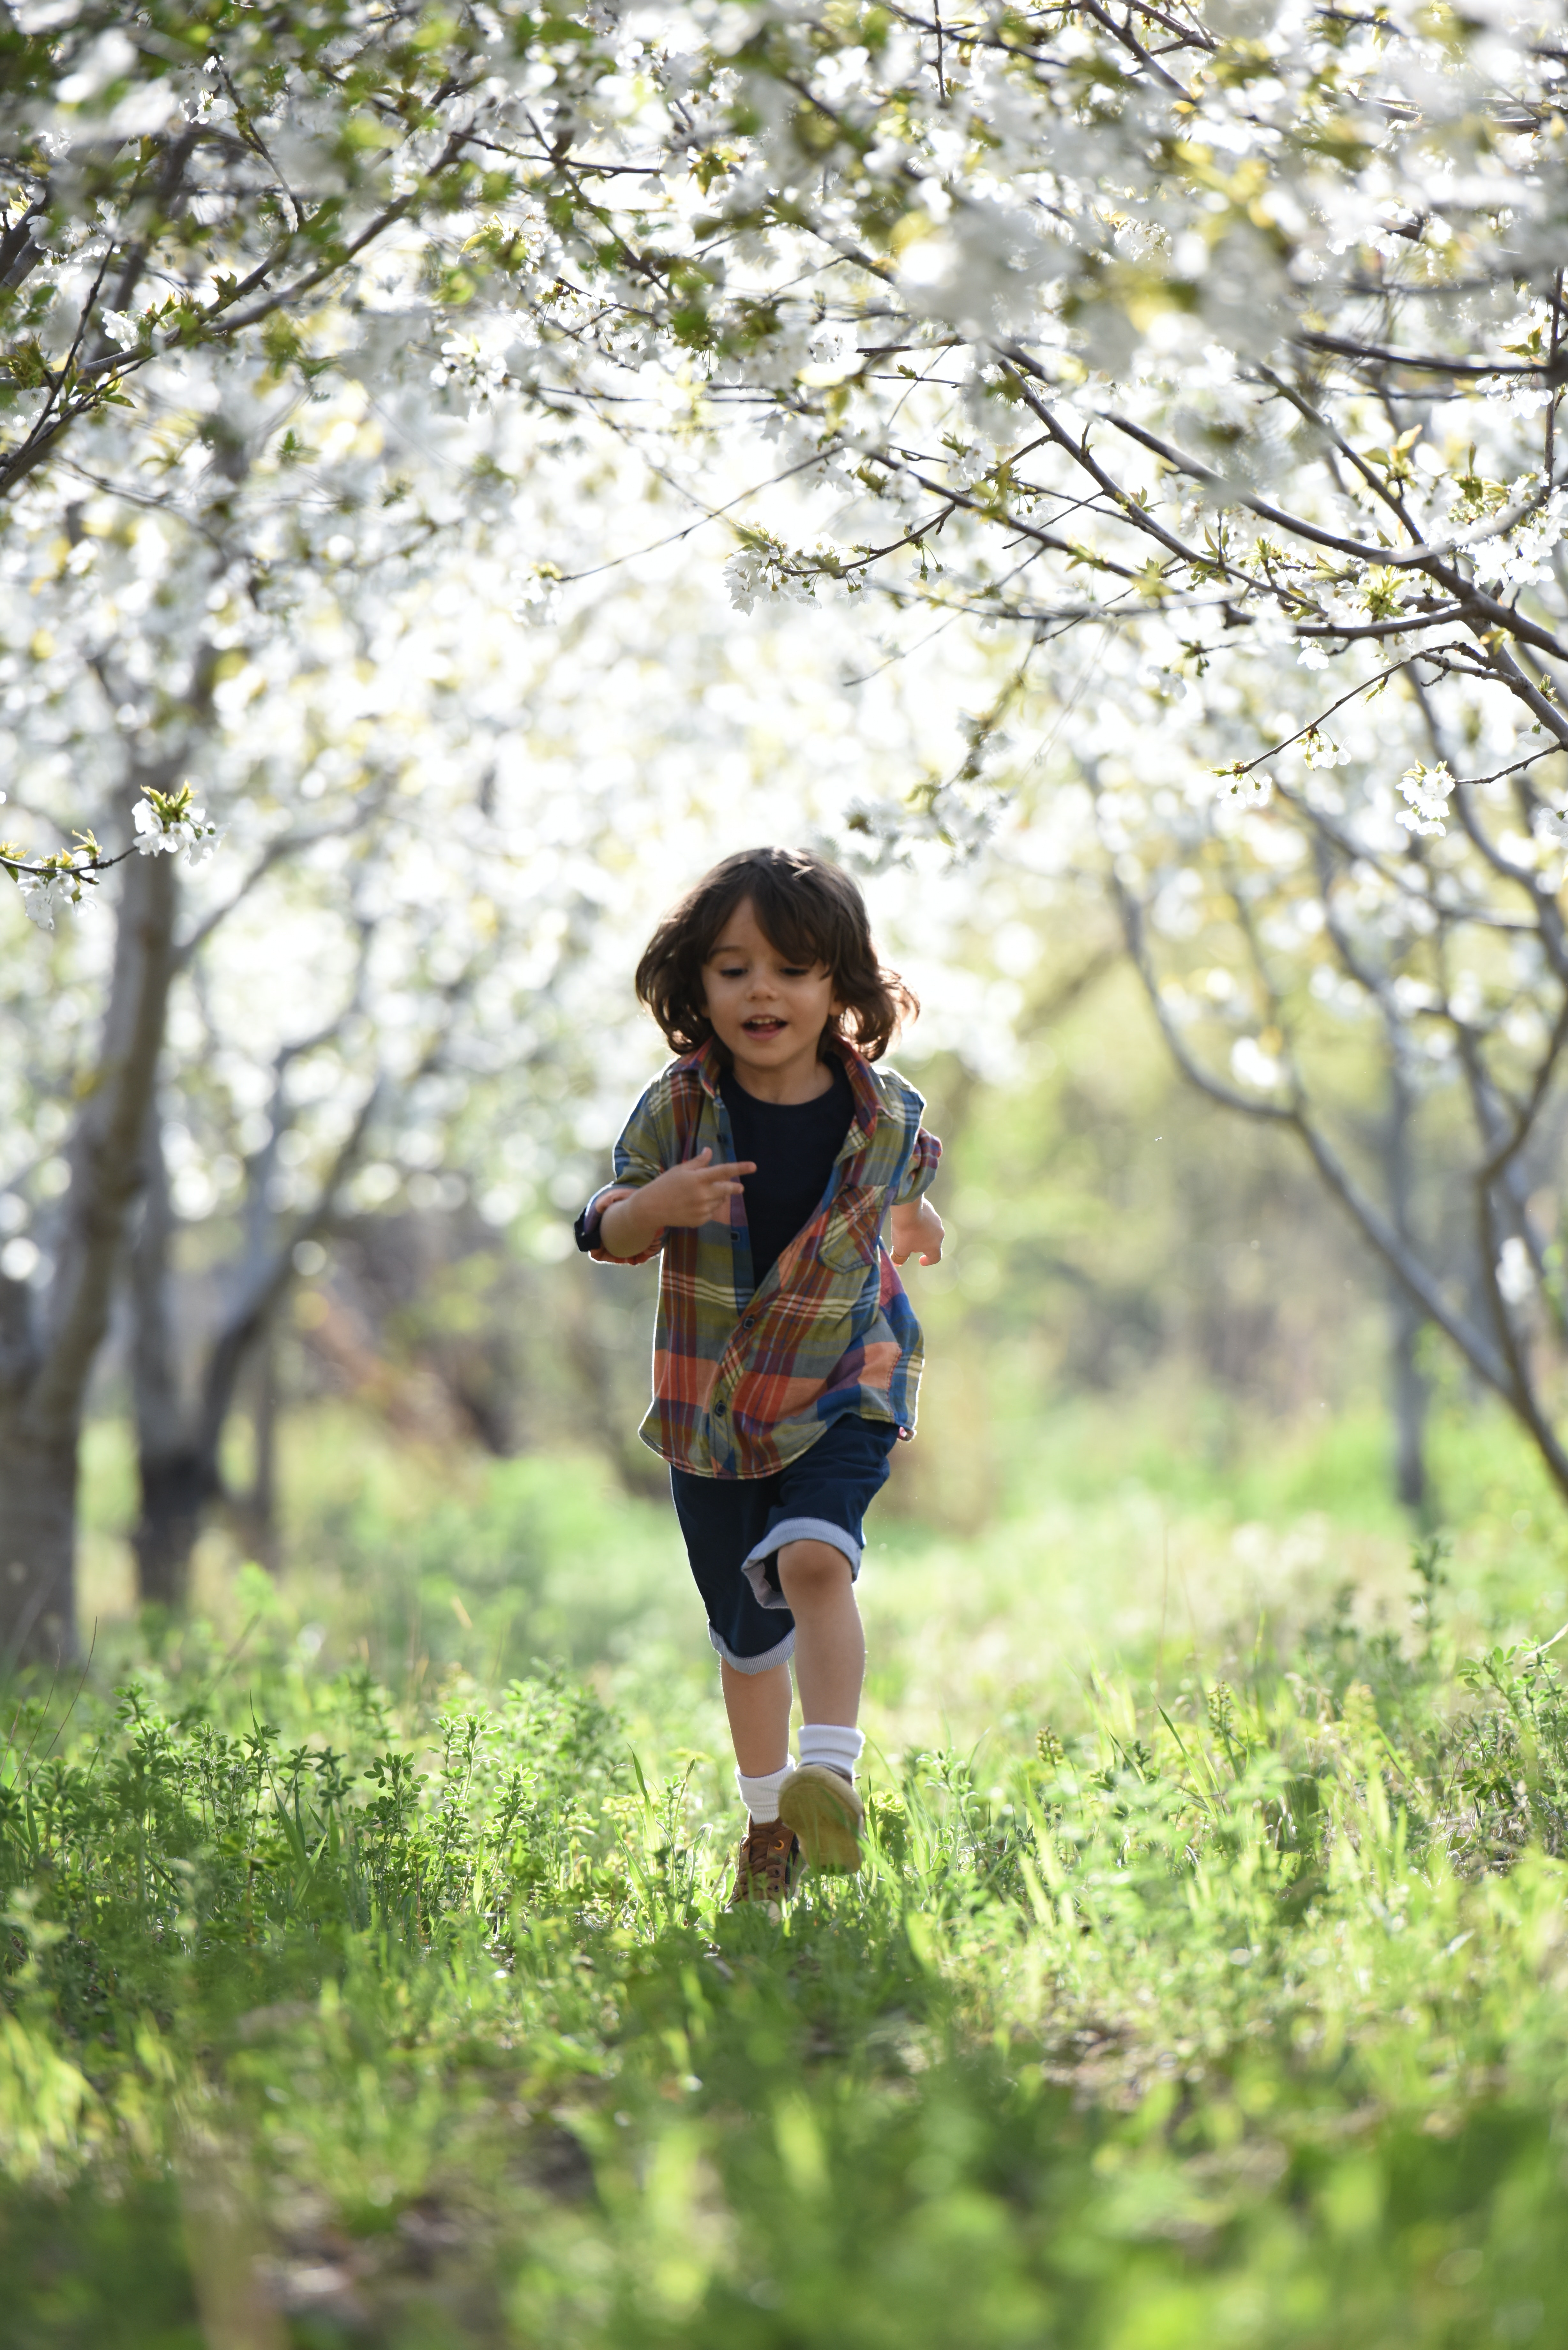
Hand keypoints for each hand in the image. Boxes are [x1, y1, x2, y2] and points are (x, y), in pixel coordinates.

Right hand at [597, 1149, 754, 1257]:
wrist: (651, 1208)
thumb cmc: (665, 1185)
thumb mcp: (680, 1170)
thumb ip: (698, 1162)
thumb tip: (710, 1151)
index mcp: (698, 1179)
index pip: (724, 1171)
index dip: (740, 1168)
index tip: (754, 1166)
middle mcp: (703, 1195)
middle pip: (727, 1190)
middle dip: (735, 1188)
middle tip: (740, 1188)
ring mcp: (702, 1209)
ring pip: (720, 1201)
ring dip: (718, 1197)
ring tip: (703, 1194)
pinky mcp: (700, 1221)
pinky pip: (712, 1212)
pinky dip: (709, 1207)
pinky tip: (695, 1205)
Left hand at [889, 1197, 943, 1266]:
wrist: (907, 1207)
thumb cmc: (905, 1231)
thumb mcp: (900, 1248)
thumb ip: (900, 1257)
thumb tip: (897, 1263)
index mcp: (934, 1246)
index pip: (935, 1258)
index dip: (928, 1261)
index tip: (921, 1261)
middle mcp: (939, 1234)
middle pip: (932, 1243)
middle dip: (922, 1246)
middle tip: (910, 1244)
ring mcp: (937, 1220)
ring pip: (930, 1230)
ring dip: (921, 1233)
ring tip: (909, 1230)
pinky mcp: (931, 1210)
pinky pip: (926, 1219)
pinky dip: (920, 1221)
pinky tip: (909, 1218)